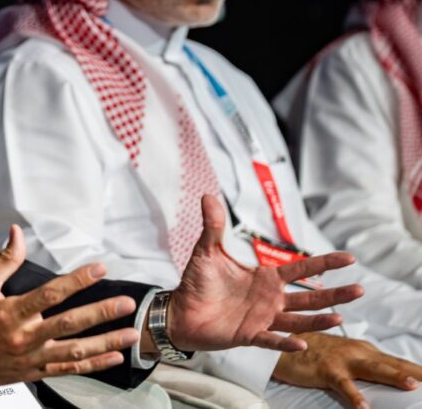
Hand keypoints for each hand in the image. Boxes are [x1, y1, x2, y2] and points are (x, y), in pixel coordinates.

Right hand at [0, 225, 139, 390]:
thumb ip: (4, 260)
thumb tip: (17, 234)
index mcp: (9, 313)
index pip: (50, 294)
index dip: (77, 280)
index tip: (98, 269)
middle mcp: (23, 337)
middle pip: (69, 324)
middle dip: (101, 313)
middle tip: (125, 303)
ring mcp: (31, 358)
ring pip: (75, 351)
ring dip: (105, 342)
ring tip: (130, 333)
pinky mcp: (34, 372)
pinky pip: (69, 369)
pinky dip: (93, 365)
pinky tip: (113, 358)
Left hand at [166, 195, 362, 352]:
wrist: (180, 311)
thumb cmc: (197, 282)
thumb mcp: (206, 251)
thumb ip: (213, 226)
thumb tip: (207, 196)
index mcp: (266, 278)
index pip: (301, 269)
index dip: (324, 264)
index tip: (350, 258)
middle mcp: (270, 299)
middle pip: (309, 297)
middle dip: (334, 294)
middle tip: (360, 290)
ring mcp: (263, 318)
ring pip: (298, 320)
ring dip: (318, 320)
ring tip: (340, 318)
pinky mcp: (249, 335)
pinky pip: (271, 340)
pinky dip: (286, 343)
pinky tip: (302, 344)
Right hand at [273, 332, 421, 407]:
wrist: (280, 342)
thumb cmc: (314, 353)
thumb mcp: (344, 358)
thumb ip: (366, 367)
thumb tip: (389, 381)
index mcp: (365, 350)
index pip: (399, 362)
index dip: (419, 371)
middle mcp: (359, 352)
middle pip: (393, 364)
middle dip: (416, 372)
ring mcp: (343, 359)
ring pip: (373, 369)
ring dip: (393, 376)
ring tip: (411, 385)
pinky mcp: (326, 369)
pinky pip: (343, 385)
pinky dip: (354, 395)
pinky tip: (363, 407)